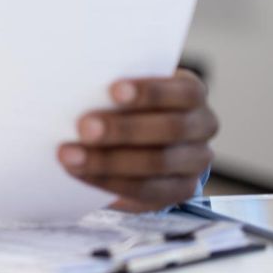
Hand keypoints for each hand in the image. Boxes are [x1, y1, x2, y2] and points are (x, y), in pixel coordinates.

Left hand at [58, 68, 218, 212]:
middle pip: (170, 129)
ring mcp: (194, 162)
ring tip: (70, 156)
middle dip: (123, 129)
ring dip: (109, 161)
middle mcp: (202, 127)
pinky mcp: (178, 191)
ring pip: (157, 163)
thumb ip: (109, 85)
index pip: (184, 91)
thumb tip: (75, 81)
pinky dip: (109, 183)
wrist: (135, 139)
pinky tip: (81, 175)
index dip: (150, 92)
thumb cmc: (122, 102)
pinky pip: (145, 191)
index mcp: (192, 93)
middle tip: (83, 127)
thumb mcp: (123, 88)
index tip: (112, 90)